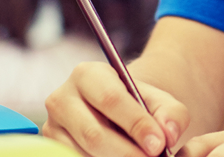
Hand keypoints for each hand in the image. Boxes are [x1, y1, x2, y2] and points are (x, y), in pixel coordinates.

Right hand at [43, 61, 187, 156]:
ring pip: (84, 153)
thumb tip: (168, 134)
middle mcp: (62, 99)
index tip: (159, 144)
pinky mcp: (51, 147)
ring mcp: (52, 127)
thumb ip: (172, 113)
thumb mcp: (160, 101)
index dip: (136, 124)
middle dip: (127, 152)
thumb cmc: (139, 106)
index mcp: (87, 74)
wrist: (118, 115)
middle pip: (93, 133)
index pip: (110, 99)